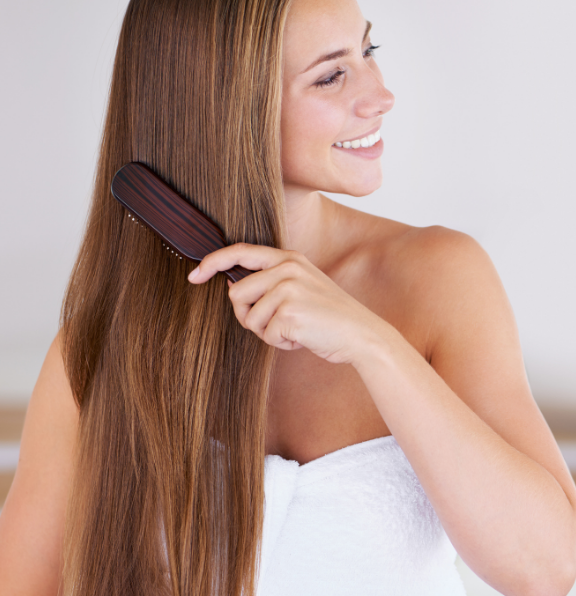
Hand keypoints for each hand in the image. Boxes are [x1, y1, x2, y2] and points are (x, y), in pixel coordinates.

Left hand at [188, 244, 385, 365]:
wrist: (361, 334)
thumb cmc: (329, 316)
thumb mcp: (301, 287)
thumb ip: (270, 282)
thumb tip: (232, 288)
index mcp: (289, 258)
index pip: (240, 252)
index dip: (212, 262)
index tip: (194, 274)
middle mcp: (287, 269)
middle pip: (237, 293)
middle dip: (247, 315)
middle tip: (273, 325)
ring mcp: (289, 289)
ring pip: (250, 318)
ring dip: (268, 332)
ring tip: (295, 330)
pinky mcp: (290, 312)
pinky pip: (267, 335)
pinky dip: (282, 343)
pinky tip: (303, 337)